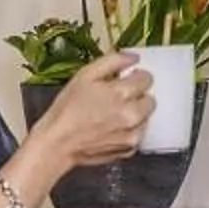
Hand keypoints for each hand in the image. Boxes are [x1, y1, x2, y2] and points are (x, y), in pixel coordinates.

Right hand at [31, 52, 154, 169]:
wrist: (58, 143)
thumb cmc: (67, 110)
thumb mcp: (85, 75)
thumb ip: (112, 61)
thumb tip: (133, 57)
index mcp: (121, 93)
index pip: (147, 78)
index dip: (136, 76)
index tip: (127, 79)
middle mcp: (131, 115)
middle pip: (150, 99)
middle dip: (137, 96)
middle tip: (117, 98)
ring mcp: (132, 134)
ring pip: (145, 118)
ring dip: (134, 114)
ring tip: (111, 115)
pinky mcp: (129, 149)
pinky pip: (138, 134)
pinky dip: (129, 131)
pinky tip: (111, 129)